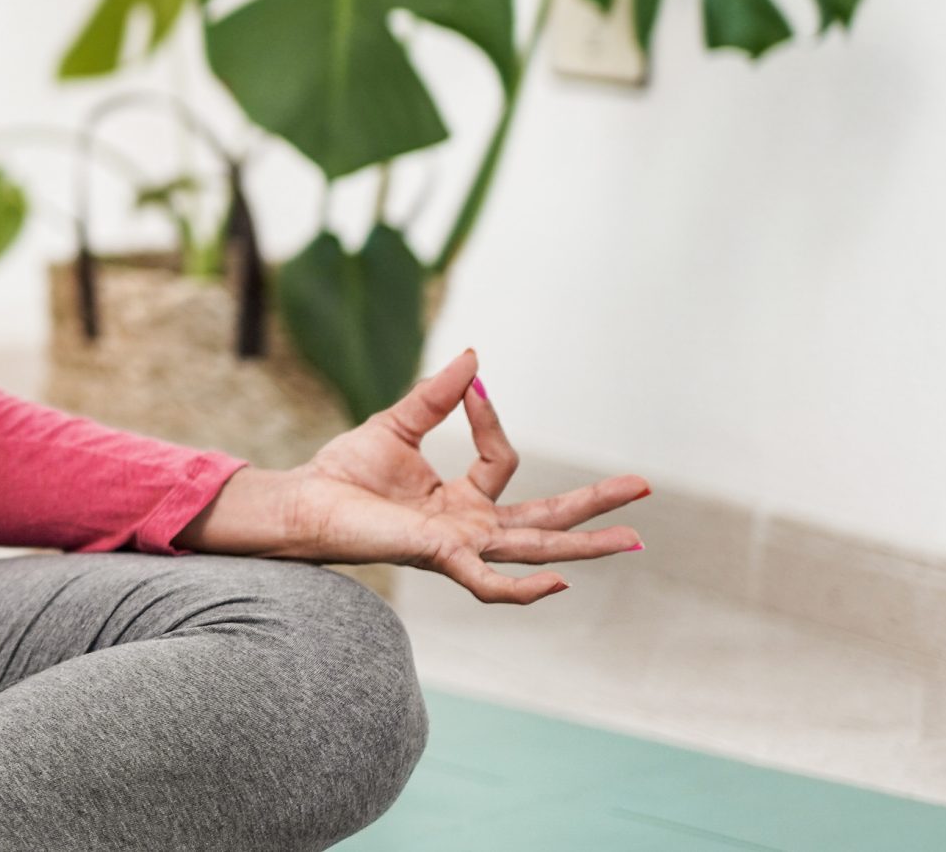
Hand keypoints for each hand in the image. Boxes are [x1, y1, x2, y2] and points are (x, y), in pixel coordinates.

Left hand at [281, 346, 650, 603]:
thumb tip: (475, 358)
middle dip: (594, 507)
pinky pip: (487, 582)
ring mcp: (458, 546)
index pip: (503, 462)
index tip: (475, 389)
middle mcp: (468, 528)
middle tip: (643, 489)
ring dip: (584, 547)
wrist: (302, 501)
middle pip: (545, 520)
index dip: (492, 422)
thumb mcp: (398, 424)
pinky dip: (522, 587)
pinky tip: (560, 581)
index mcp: (462, 500)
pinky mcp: (438, 557)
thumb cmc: (343, 473)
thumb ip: (437, 395)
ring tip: (633, 542)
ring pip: (533, 550)